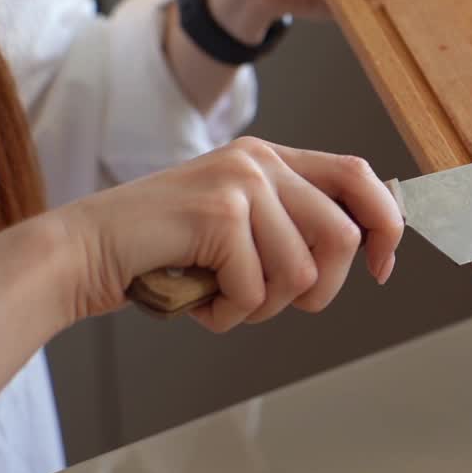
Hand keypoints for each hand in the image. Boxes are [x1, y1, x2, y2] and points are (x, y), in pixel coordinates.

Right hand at [62, 137, 403, 331]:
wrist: (85, 252)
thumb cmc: (168, 253)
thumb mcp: (242, 227)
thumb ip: (296, 226)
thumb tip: (369, 245)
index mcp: (272, 159)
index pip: (360, 177)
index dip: (386, 225)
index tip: (381, 269)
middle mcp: (260, 161)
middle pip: (341, 238)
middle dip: (317, 291)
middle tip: (269, 299)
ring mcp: (240, 182)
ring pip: (302, 274)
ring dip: (262, 307)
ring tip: (221, 293)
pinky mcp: (219, 213)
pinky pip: (256, 290)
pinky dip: (227, 313)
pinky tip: (196, 296)